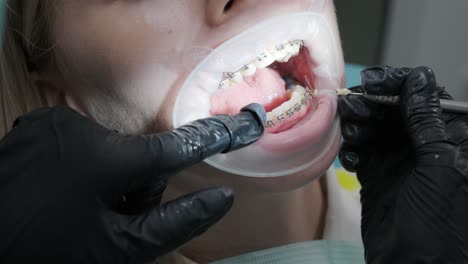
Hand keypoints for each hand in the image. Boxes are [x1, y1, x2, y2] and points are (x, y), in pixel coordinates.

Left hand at [0, 104, 264, 263]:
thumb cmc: (48, 255)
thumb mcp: (117, 250)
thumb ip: (174, 223)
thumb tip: (222, 198)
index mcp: (105, 157)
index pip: (176, 147)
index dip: (214, 138)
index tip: (246, 125)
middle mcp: (79, 127)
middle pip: (138, 155)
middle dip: (138, 186)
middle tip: (113, 220)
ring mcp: (51, 124)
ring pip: (110, 150)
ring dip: (111, 179)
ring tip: (84, 211)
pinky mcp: (35, 127)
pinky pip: (82, 143)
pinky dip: (85, 168)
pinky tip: (65, 195)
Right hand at [338, 66, 467, 262]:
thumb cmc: (439, 222)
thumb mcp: (438, 164)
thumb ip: (427, 120)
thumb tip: (420, 79)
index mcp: (450, 138)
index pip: (425, 95)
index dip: (399, 83)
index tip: (372, 80)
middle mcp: (423, 145)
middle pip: (393, 109)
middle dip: (370, 104)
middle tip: (350, 107)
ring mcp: (398, 161)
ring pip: (373, 128)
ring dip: (358, 126)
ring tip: (350, 134)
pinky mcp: (377, 176)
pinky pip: (361, 151)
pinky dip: (352, 151)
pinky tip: (350, 160)